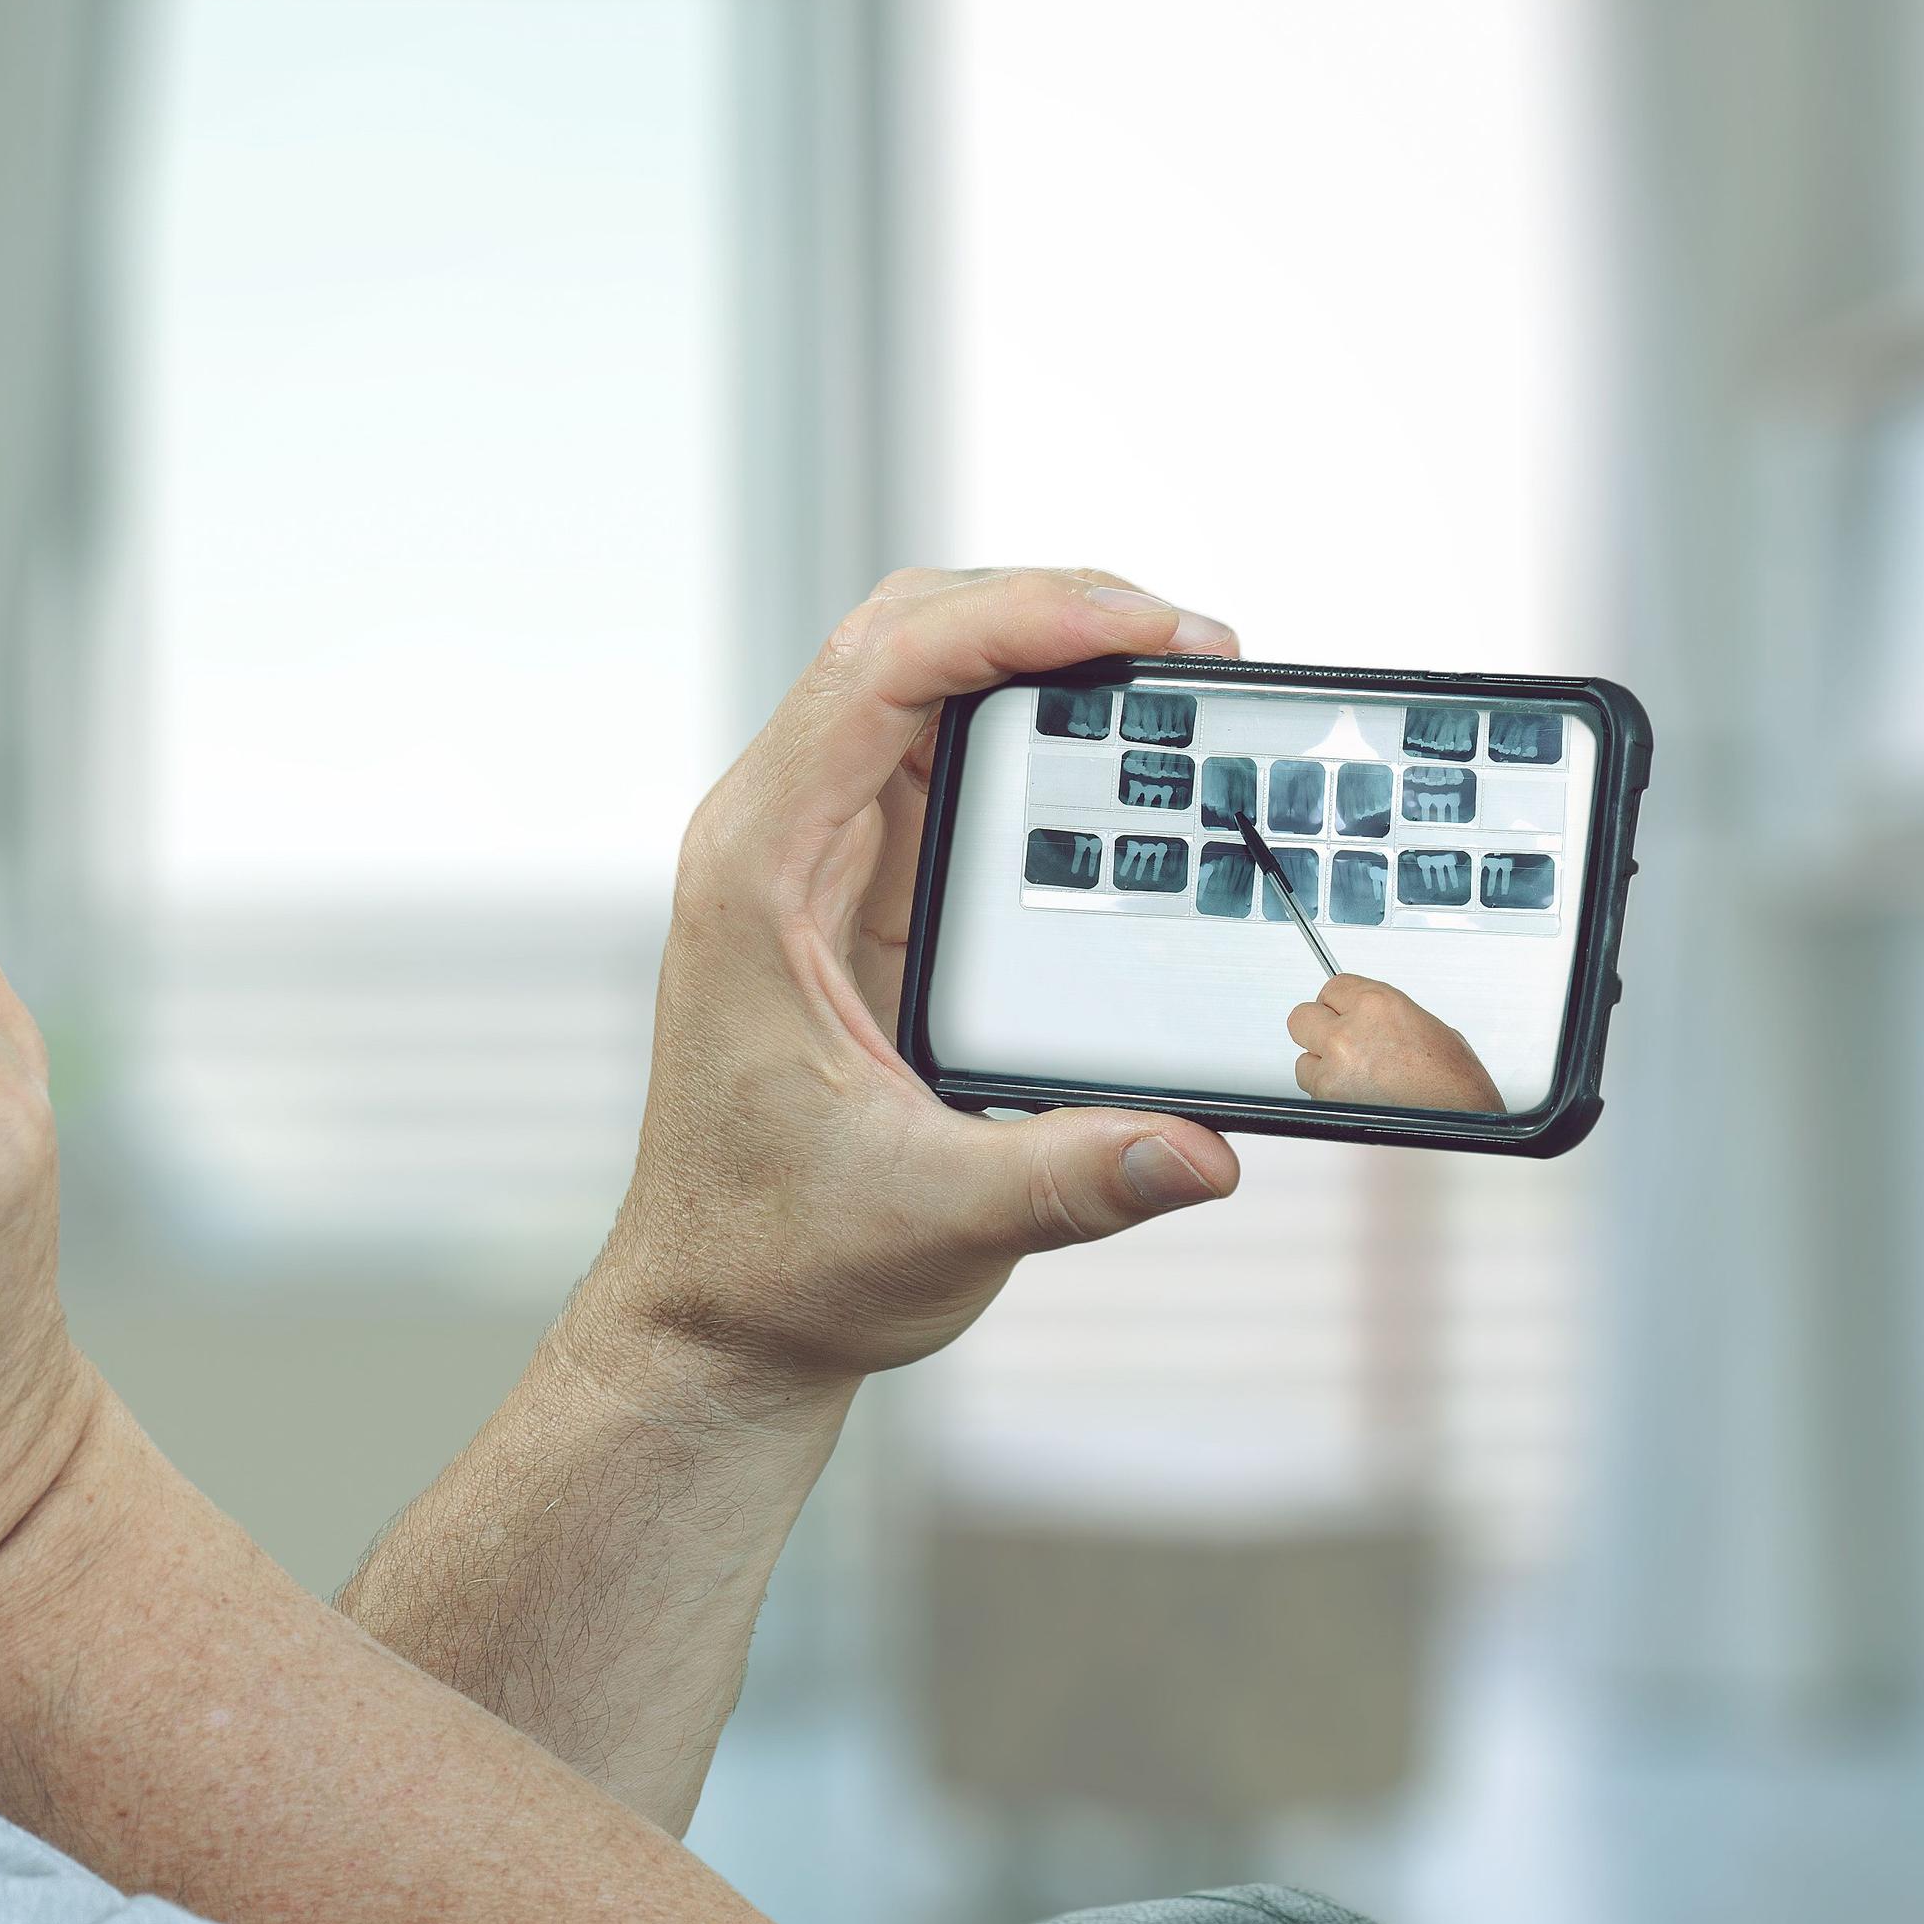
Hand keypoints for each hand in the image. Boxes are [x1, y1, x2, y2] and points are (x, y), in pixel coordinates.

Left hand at [589, 568, 1249, 1394]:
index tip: (1143, 628)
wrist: (722, 1314)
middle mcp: (776, 837)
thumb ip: (1072, 1177)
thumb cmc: (782, 1256)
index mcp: (758, 875)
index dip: (1016, 620)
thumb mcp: (937, 1223)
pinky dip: (1038, 727)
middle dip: (1049, 610)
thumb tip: (1201, 1146)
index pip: (877, 674)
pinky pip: (946, 756)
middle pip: (903, 639)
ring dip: (1048, 654)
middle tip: (1194, 648)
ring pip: (925, 680)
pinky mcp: (863, 886)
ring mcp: (818, 854)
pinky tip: (1128, 754)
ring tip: (1181, 679)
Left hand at [1289, 973, 1502, 1110]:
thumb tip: (1367, 1019)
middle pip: (1302, 1017)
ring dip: (1321, 1064)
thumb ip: (1385, 1016)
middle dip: (1317, 1028)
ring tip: (1355, 1074)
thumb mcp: (1426, 1026)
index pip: (1331, 987)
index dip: (1338, 1003)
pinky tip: (1356, 1093)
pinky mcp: (1328, 1098)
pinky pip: (1311, 1089)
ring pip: (1303, 1058)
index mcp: (1376, 1005)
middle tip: (1336, 1039)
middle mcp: (1349, 1031)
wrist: (1461, 1120)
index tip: (1341, 1011)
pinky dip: (1327, 1091)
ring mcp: (1334, 1066)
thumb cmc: (1454, 1080)